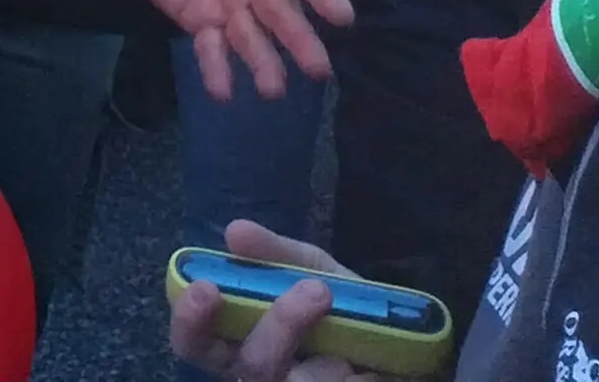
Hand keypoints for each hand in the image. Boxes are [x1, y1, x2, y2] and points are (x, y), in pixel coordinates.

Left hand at [136, 0, 352, 100]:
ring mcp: (230, 2)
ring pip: (253, 38)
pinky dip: (216, 69)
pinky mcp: (200, 19)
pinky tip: (222, 92)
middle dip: (300, 40)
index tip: (345, 16)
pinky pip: (211, 47)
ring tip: (272, 91)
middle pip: (282, 13)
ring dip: (264, 64)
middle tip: (320, 72)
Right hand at [167, 223, 371, 379]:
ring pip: (273, 373)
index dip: (189, 320)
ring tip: (321, 292)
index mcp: (242, 340)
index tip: (204, 286)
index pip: (194, 341)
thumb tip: (234, 231)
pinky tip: (359, 348)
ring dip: (289, 326)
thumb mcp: (316, 272)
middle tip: (272, 290)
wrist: (409, 349)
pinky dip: (345, 363)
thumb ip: (277, 254)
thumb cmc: (347, 311)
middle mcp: (259, 374)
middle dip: (245, 328)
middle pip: (230, 365)